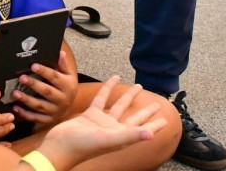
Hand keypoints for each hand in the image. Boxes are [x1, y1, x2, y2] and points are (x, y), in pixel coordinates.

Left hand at [11, 50, 77, 130]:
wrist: (70, 106)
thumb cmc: (65, 85)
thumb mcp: (68, 74)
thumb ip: (63, 64)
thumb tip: (60, 52)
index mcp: (68, 86)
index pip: (55, 77)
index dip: (44, 71)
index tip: (33, 66)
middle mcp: (63, 99)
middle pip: (47, 91)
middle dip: (33, 84)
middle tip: (21, 78)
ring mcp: (55, 111)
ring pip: (39, 106)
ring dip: (26, 99)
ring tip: (14, 92)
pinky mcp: (48, 120)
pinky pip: (36, 118)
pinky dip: (25, 114)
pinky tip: (15, 107)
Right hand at [41, 76, 166, 164]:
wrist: (60, 146)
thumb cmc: (83, 146)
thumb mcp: (108, 139)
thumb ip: (129, 135)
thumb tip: (151, 135)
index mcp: (121, 137)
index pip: (143, 130)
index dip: (155, 125)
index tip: (166, 119)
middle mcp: (114, 130)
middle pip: (135, 118)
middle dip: (145, 111)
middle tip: (157, 103)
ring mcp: (102, 122)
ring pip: (119, 106)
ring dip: (129, 97)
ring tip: (138, 86)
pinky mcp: (90, 115)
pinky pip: (102, 98)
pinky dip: (107, 89)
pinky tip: (112, 79)